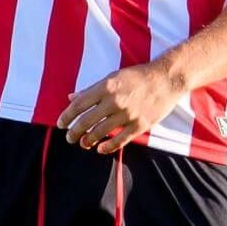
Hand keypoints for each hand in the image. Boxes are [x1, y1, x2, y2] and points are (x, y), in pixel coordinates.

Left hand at [56, 61, 185, 154]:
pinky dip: (107, 147)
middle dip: (75, 132)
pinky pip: (119, 141)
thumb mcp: (112, 77)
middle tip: (69, 138)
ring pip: (101, 132)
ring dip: (88, 140)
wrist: (166, 79)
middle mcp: (115, 101)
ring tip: (83, 143)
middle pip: (87, 121)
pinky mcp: (139, 126)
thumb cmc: (137, 76)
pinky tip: (100, 149)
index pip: (80, 104)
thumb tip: (71, 97)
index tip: (60, 124)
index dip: (67, 116)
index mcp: (106, 86)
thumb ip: (91, 89)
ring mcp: (127, 114)